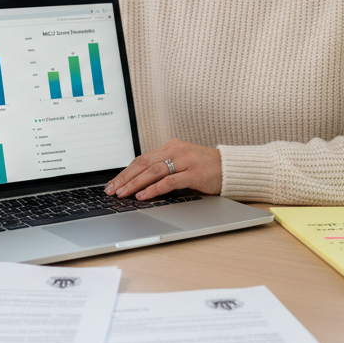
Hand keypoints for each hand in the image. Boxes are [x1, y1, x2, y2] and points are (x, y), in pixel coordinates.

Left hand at [105, 139, 221, 200]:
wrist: (231, 167)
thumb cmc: (205, 168)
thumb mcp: (182, 164)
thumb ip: (164, 170)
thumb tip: (139, 185)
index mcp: (171, 147)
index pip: (142, 159)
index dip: (125, 172)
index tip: (113, 183)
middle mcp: (176, 150)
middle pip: (144, 163)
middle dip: (125, 178)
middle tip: (112, 190)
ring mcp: (186, 161)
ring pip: (153, 171)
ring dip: (135, 183)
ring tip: (123, 193)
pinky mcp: (195, 173)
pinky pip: (170, 181)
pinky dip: (154, 188)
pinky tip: (143, 195)